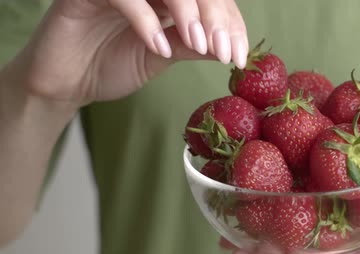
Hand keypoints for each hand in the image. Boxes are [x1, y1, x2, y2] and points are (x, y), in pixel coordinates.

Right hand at [7, 0, 246, 106]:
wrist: (66, 84)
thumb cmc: (111, 65)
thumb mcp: (163, 57)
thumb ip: (192, 46)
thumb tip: (229, 47)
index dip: (229, 23)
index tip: (240, 57)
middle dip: (216, 17)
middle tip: (225, 51)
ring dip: (188, 12)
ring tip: (199, 45)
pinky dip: (146, 20)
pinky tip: (157, 47)